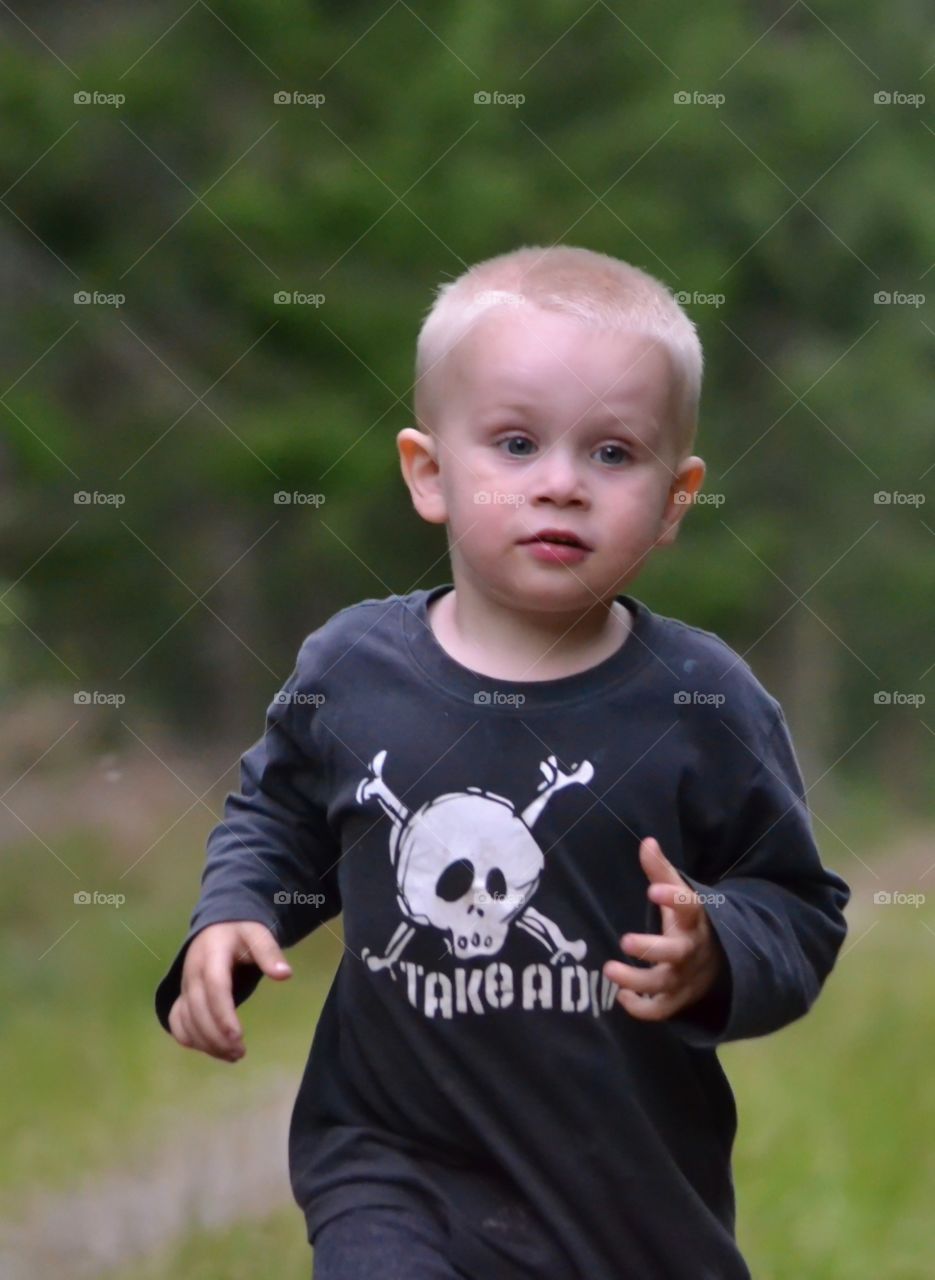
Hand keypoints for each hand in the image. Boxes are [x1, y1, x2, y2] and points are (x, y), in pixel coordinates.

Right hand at [167, 921, 291, 1061]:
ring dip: (206, 1042)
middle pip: (198, 1009)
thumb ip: (270, 953)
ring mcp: (185, 986)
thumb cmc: (241, 933)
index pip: (214, 987)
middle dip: (216, 1036)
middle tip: (240, 1053)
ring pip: (186, 1020)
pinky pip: (178, 1022)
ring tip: (233, 1056)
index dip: (223, 1014)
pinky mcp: (183, 997)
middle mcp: (193, 972)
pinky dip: (192, 1039)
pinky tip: (213, 1049)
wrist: (217, 927)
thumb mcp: (258, 935)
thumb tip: (285, 974)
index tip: (238, 1037)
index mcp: (212, 954)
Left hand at [603, 837, 723, 1021]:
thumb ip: (661, 871)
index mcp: (693, 921)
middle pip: (677, 953)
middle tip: (625, 941)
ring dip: (638, 980)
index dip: (674, 899)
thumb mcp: (679, 895)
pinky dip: (642, 1008)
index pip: (689, 908)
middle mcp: (691, 951)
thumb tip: (647, 841)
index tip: (653, 889)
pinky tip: (621, 995)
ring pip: (665, 984)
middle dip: (652, 949)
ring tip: (609, 970)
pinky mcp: (678, 999)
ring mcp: (685, 978)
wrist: (718, 962)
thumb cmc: (687, 922)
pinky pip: (662, 1010)